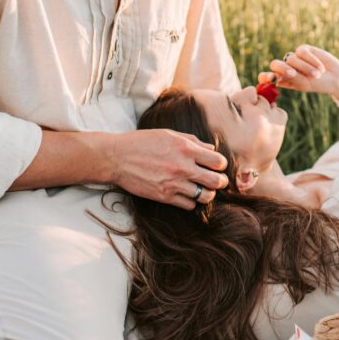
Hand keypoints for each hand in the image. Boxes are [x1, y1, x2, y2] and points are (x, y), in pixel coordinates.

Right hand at [109, 129, 228, 209]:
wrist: (117, 157)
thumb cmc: (143, 142)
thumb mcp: (169, 134)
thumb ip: (192, 141)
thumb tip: (211, 149)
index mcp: (186, 149)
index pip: (218, 161)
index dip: (221, 165)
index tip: (217, 166)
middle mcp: (183, 167)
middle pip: (216, 181)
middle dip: (220, 182)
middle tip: (217, 181)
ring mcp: (174, 183)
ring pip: (205, 196)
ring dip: (207, 193)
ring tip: (203, 189)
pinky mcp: (164, 196)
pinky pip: (189, 205)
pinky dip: (191, 201)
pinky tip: (187, 194)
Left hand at [259, 44, 338, 100]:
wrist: (336, 77)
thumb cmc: (319, 84)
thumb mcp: (304, 84)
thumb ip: (291, 78)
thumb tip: (275, 76)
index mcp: (283, 79)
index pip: (267, 77)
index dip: (265, 76)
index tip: (270, 78)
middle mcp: (286, 68)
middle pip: (275, 64)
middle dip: (282, 68)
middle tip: (293, 73)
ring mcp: (294, 58)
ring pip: (291, 58)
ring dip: (305, 67)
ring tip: (317, 75)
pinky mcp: (303, 50)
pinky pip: (302, 52)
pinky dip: (311, 60)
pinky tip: (321, 67)